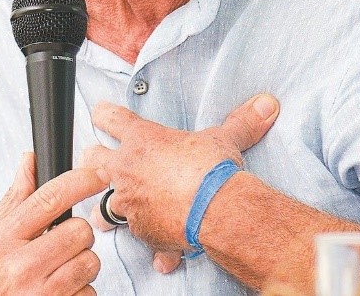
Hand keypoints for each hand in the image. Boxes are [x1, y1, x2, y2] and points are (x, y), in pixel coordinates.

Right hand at [0, 153, 107, 295]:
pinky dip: (79, 291)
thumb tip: (30, 160)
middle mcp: (21, 266)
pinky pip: (89, 292)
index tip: (99, 175)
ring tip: (58, 270)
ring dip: (81, 264)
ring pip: (90, 262)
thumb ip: (14, 199)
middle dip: (77, 235)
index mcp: (3, 239)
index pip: (50, 199)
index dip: (81, 181)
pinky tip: (58, 291)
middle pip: (79, 231)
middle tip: (61, 244)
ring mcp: (41, 293)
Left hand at [83, 93, 279, 272]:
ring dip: (109, 210)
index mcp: (142, 140)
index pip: (112, 119)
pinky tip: (165, 255)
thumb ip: (241, 122)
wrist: (213, 209)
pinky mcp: (142, 231)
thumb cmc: (211, 168)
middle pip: (92, 160)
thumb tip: (267, 103)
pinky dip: (154, 246)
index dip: (105, 114)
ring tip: (116, 214)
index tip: (102, 114)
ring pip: (103, 207)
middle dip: (93, 161)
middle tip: (99, 162)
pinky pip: (143, 240)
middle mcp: (128, 170)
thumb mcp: (225, 139)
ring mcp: (130, 203)